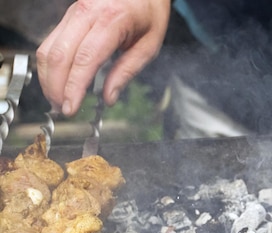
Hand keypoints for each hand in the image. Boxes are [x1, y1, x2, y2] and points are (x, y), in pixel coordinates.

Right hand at [37, 0, 170, 115]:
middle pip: (60, 54)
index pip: (85, 59)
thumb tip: (109, 98)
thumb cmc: (149, 14)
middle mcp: (87, 13)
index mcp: (112, 21)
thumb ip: (127, 71)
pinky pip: (51, 40)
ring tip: (59, 99)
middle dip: (56, 86)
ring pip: (48, 47)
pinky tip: (58, 81)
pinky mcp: (69, 14)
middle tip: (64, 109)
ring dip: (49, 77)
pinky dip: (51, 65)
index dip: (74, 86)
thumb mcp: (149, 46)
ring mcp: (74, 11)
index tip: (71, 107)